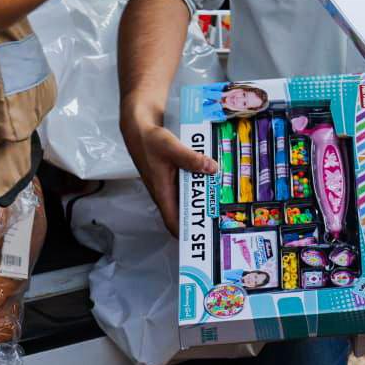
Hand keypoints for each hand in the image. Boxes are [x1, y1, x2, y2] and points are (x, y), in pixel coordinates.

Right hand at [120, 104, 217, 236]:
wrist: (139, 125)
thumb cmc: (149, 139)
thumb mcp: (171, 147)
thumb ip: (191, 158)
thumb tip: (212, 169)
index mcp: (162, 191)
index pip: (173, 220)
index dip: (185, 233)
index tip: (203, 239)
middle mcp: (166, 190)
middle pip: (185, 210)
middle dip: (201, 215)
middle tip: (224, 219)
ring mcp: (170, 181)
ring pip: (189, 195)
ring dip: (203, 196)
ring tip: (225, 201)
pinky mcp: (175, 171)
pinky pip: (190, 181)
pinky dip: (200, 181)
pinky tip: (215, 177)